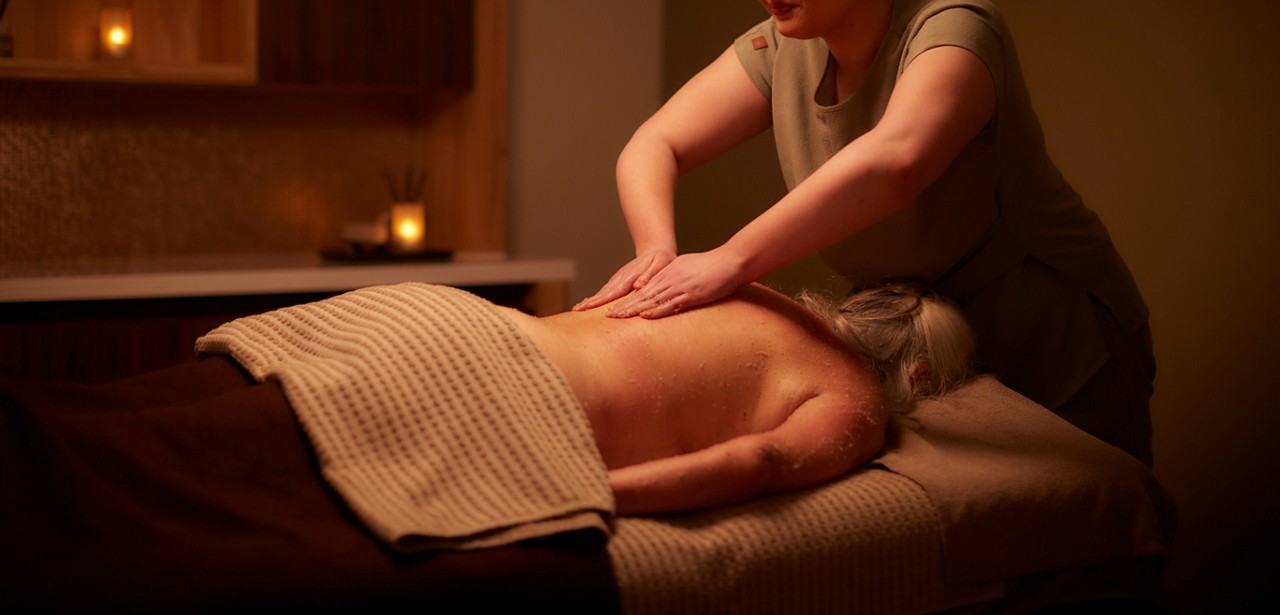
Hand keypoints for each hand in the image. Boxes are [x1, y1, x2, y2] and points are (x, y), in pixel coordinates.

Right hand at [573, 249, 676, 310]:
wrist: (655, 250)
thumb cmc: (661, 260)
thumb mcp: (661, 264)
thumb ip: (650, 275)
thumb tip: (638, 286)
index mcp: (630, 276)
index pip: (614, 291)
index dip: (602, 300)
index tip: (590, 306)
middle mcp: (621, 277)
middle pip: (604, 292)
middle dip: (590, 301)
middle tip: (576, 310)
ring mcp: (618, 279)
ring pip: (603, 291)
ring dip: (590, 300)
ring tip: (577, 309)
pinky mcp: (618, 281)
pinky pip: (606, 291)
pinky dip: (596, 298)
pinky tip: (588, 304)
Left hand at [606, 249, 743, 318]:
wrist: (731, 261)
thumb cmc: (712, 266)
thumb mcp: (687, 268)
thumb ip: (674, 277)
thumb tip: (665, 288)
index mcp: (668, 274)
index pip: (643, 289)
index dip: (627, 300)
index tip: (613, 309)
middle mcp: (671, 279)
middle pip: (643, 295)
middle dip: (625, 306)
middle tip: (608, 316)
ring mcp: (681, 286)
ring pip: (653, 300)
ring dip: (635, 310)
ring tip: (619, 318)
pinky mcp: (693, 294)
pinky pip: (672, 304)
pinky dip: (658, 310)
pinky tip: (646, 316)